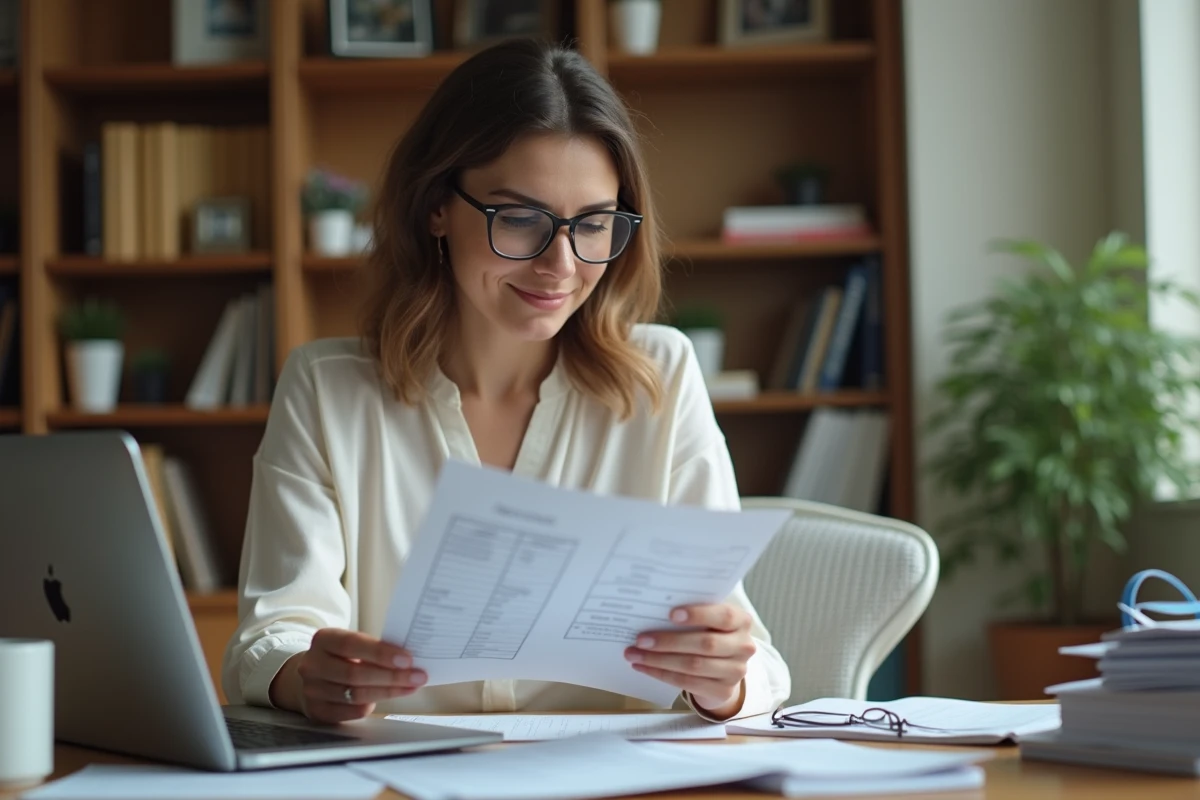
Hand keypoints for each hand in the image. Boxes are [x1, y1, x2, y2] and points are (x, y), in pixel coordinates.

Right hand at [270, 629, 426, 722]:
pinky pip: (351, 711)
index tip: (407, 659)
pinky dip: (373, 705)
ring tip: (410, 687)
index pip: (352, 644)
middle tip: (417, 676)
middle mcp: (313, 664)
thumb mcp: (351, 644)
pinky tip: (388, 696)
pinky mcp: (317, 710)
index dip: (380, 653)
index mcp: (323, 639)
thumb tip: (408, 659)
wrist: (312, 675)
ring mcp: (312, 689)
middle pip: (355, 673)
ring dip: (388, 691)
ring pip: (356, 694)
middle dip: (391, 676)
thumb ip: (373, 648)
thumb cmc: (341, 656)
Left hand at [624, 603, 754, 717]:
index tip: (671, 614)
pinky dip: (662, 674)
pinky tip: (645, 668)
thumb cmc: (710, 633)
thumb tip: (652, 609)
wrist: (724, 669)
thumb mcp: (709, 620)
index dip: (699, 615)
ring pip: (693, 665)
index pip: (724, 616)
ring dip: (659, 660)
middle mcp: (744, 646)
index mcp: (742, 621)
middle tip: (640, 639)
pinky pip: (688, 683)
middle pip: (705, 644)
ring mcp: (736, 671)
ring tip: (635, 654)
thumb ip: (692, 613)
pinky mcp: (723, 690)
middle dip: (669, 641)